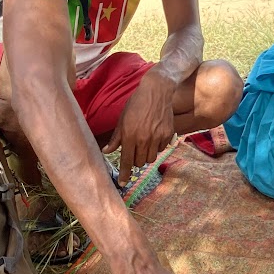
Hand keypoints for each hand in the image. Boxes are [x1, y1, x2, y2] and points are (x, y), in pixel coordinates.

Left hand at [103, 70, 175, 184]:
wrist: (157, 90)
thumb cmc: (136, 103)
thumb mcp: (122, 119)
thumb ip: (116, 138)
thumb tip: (106, 151)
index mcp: (129, 135)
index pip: (125, 161)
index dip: (124, 174)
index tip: (122, 183)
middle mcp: (143, 138)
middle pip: (139, 163)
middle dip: (135, 161)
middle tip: (134, 152)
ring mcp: (157, 137)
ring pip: (151, 158)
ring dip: (146, 155)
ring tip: (144, 144)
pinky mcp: (168, 134)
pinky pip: (161, 149)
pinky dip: (156, 147)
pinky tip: (154, 136)